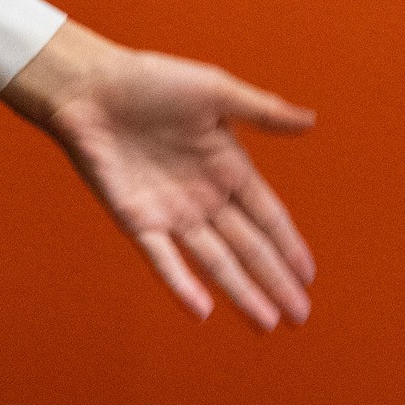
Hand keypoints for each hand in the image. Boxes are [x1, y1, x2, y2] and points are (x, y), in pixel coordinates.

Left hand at [1, 20, 317, 330]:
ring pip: (214, 262)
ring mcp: (172, 213)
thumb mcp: (216, 92)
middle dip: (275, 282)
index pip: (268, 216)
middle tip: (300, 317)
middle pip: (249, 248)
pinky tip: (202, 310)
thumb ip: (263, 112)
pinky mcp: (137, 220)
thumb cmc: (153, 82)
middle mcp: (205, 197)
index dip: (289, 245)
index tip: (309, 276)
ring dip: (240, 293)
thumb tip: (312, 121)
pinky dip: (182, 284)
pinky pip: (163, 259)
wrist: (92, 88)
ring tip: (266, 323)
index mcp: (229, 167)